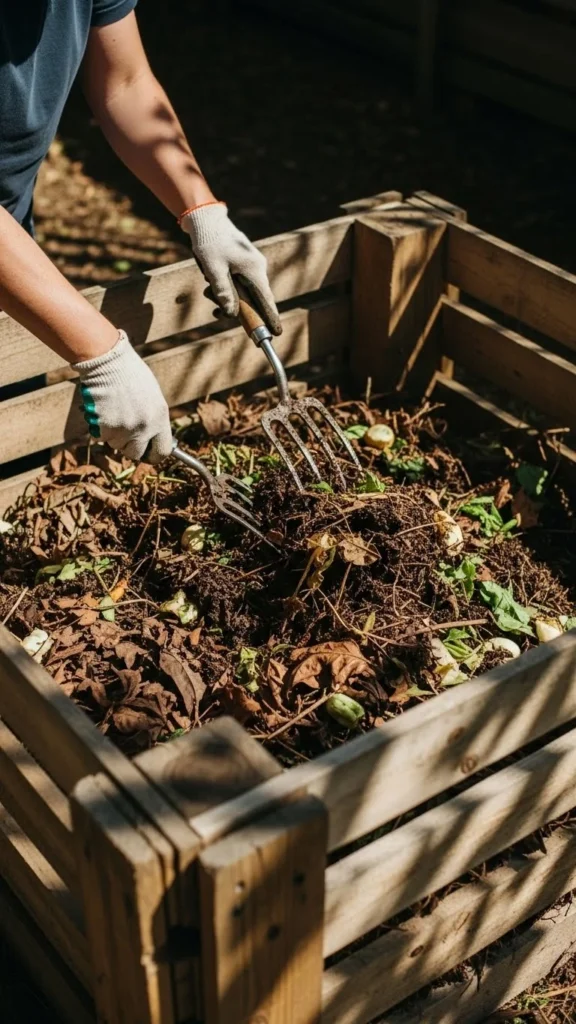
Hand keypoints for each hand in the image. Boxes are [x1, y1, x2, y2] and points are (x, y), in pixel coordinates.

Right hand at [74, 332, 172, 463]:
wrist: (107, 360)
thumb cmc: (130, 374)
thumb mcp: (152, 396)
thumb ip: (154, 419)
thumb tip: (153, 438)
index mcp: (160, 417)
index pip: (163, 451)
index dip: (153, 454)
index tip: (148, 453)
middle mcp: (144, 427)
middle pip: (136, 454)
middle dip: (130, 447)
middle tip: (124, 435)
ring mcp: (124, 429)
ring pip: (116, 445)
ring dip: (114, 435)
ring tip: (113, 411)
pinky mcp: (104, 428)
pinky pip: (102, 437)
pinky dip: (100, 427)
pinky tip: (103, 409)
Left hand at [181, 203, 281, 335]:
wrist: (206, 219)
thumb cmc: (210, 242)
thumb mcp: (213, 269)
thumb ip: (223, 292)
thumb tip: (230, 314)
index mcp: (254, 269)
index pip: (265, 300)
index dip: (270, 317)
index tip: (276, 333)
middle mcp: (257, 267)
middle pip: (253, 298)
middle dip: (235, 308)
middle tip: (215, 313)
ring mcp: (251, 265)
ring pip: (243, 291)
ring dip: (226, 296)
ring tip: (207, 291)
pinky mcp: (244, 263)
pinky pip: (239, 282)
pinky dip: (226, 287)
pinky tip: (210, 283)